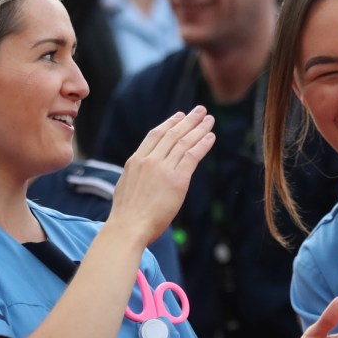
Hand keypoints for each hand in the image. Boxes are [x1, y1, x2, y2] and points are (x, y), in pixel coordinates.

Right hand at [108, 106, 214, 243]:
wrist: (128, 227)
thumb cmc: (127, 215)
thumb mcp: (126, 187)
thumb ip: (137, 176)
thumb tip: (142, 176)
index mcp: (135, 161)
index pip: (155, 135)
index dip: (169, 123)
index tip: (179, 115)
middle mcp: (149, 160)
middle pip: (172, 134)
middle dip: (188, 120)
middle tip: (200, 110)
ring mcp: (162, 168)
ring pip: (184, 142)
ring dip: (199, 128)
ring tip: (209, 119)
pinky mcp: (176, 180)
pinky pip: (192, 156)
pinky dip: (202, 145)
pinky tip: (211, 137)